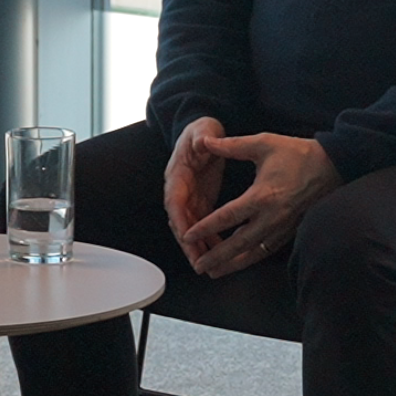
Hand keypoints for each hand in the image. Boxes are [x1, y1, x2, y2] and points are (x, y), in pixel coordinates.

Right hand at [164, 116, 228, 267]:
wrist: (205, 133)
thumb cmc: (203, 131)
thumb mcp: (203, 130)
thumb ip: (202, 137)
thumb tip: (200, 141)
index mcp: (177, 174)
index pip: (174, 201)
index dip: (179, 220)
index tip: (185, 237)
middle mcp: (179, 190)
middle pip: (180, 222)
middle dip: (187, 244)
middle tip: (197, 261)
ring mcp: (189, 198)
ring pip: (190, 228)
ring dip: (198, 247)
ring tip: (209, 266)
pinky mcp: (200, 202)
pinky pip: (202, 225)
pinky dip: (209, 239)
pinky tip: (220, 252)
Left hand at [182, 132, 340, 278]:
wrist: (333, 166)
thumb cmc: (297, 153)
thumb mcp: (263, 143)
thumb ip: (232, 146)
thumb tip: (206, 141)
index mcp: (262, 196)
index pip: (228, 217)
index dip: (206, 227)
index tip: (188, 235)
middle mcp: (272, 216)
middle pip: (239, 243)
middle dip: (217, 256)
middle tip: (198, 265)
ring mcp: (283, 227)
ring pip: (254, 252)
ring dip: (233, 264)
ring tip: (214, 272)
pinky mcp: (291, 231)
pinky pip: (267, 249)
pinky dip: (251, 258)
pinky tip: (239, 263)